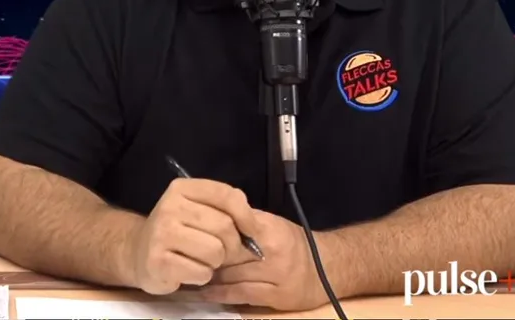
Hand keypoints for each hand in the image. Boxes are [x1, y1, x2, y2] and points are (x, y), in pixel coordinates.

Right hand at [125, 178, 261, 294]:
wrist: (139, 252)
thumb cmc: (179, 231)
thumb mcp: (199, 210)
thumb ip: (227, 211)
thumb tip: (256, 231)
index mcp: (182, 188)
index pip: (227, 194)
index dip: (246, 216)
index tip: (251, 231)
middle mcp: (169, 206)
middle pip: (225, 227)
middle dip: (231, 245)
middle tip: (219, 251)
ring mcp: (161, 234)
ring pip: (215, 251)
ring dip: (215, 262)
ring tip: (200, 259)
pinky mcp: (159, 261)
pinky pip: (201, 272)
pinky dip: (201, 276)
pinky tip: (187, 270)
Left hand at [200, 209, 333, 310]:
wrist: (331, 268)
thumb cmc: (294, 243)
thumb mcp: (272, 224)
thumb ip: (245, 222)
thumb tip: (211, 217)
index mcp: (269, 229)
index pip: (231, 229)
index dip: (209, 233)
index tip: (190, 234)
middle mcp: (273, 252)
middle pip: (229, 254)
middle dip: (205, 256)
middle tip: (183, 256)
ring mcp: (276, 276)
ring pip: (232, 276)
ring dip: (208, 275)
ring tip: (188, 272)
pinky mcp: (277, 297)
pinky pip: (241, 295)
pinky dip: (220, 294)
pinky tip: (204, 292)